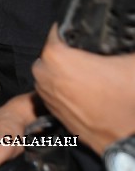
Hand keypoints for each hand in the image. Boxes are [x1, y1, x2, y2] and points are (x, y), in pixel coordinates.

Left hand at [33, 25, 134, 154]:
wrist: (130, 140)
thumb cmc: (129, 103)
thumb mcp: (134, 62)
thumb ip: (128, 43)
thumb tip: (129, 36)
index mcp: (57, 57)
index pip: (57, 31)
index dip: (72, 30)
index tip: (85, 32)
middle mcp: (44, 75)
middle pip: (52, 52)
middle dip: (68, 53)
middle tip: (91, 56)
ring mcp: (47, 95)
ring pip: (51, 72)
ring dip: (66, 71)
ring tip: (92, 73)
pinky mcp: (54, 111)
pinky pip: (55, 90)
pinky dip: (67, 88)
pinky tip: (89, 90)